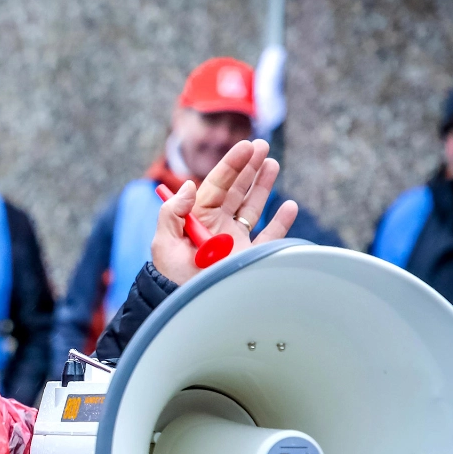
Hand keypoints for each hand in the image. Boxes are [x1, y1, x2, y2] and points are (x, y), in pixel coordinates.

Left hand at [152, 139, 298, 284]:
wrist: (186, 307)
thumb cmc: (171, 277)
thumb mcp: (164, 243)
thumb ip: (172, 213)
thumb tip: (188, 186)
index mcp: (199, 217)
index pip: (217, 184)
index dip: (232, 164)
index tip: (246, 147)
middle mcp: (219, 225)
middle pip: (237, 190)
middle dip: (249, 167)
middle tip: (262, 146)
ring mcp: (236, 241)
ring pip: (253, 206)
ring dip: (264, 185)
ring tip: (273, 163)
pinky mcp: (250, 257)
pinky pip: (269, 236)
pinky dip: (281, 222)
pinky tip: (288, 206)